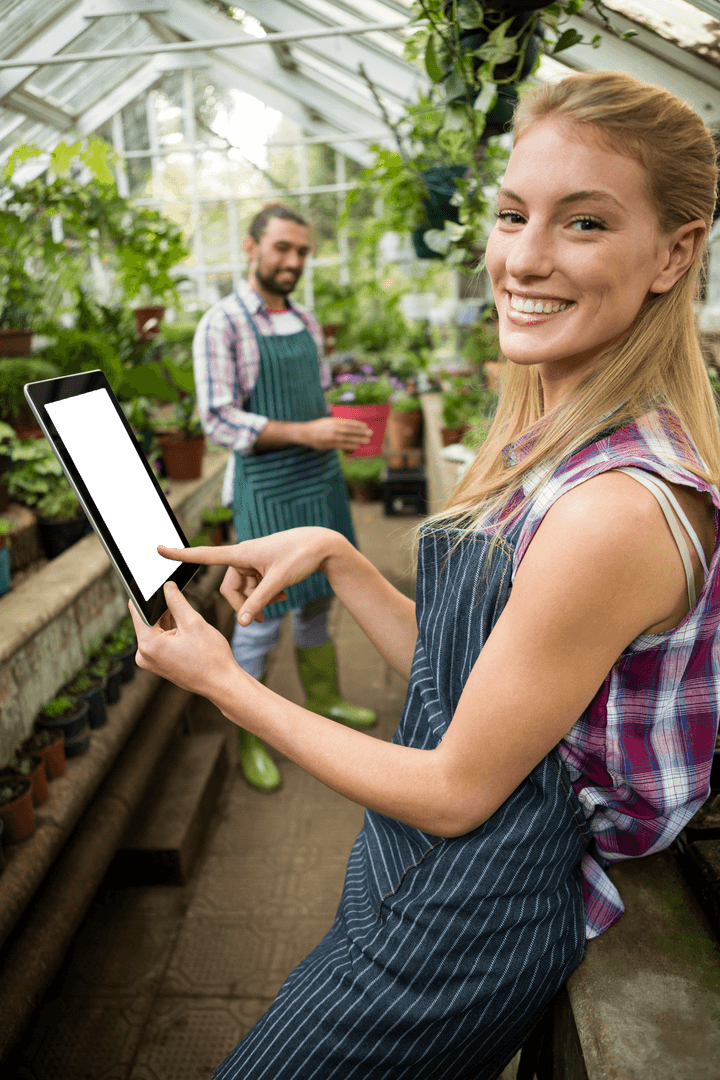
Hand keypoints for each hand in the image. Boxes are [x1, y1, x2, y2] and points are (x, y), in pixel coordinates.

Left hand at [128, 583, 236, 698]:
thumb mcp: (194, 622)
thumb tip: (167, 586)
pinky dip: (172, 632)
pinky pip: (161, 640)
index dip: (146, 593)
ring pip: (156, 629)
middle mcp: (144, 655)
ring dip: (169, 620)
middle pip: (148, 620)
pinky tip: (188, 633)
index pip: (137, 610)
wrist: (222, 684)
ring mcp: (151, 661)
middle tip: (179, 600)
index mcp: (148, 645)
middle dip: (162, 608)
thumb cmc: (211, 658)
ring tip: (189, 625)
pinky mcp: (160, 664)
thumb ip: (176, 601)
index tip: (153, 582)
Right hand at [157, 527, 342, 625]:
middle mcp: (243, 557)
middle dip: (245, 604)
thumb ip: (258, 603)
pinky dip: (266, 595)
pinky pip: (255, 587)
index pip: (204, 555)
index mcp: (241, 553)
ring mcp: (253, 563)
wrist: (322, 545)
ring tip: (282, 602)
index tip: (159, 549)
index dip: (181, 554)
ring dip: (259, 601)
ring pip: (244, 590)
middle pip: (230, 588)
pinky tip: (284, 597)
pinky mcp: (262, 567)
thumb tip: (242, 623)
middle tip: (263, 619)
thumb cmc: (300, 556)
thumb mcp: (277, 583)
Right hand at [301, 417, 370, 451]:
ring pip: (348, 438)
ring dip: (359, 439)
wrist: (305, 433)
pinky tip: (357, 446)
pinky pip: (343, 445)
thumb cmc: (317, 426)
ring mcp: (332, 436)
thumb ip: (337, 422)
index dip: (358, 424)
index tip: (366, 426)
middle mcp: (334, 428)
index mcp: (334, 421)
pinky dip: (351, 446)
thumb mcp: (328, 421)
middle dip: (361, 432)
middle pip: (351, 430)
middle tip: (371, 433)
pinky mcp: (330, 444)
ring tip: (367, 441)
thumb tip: (349, 425)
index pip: (349, 422)